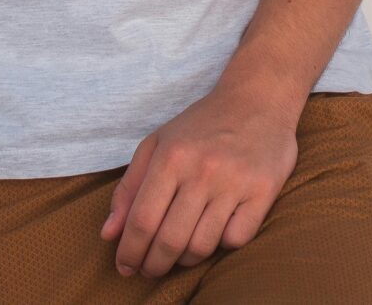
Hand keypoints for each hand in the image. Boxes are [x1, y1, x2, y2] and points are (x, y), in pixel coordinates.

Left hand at [99, 85, 298, 279]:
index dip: (129, 250)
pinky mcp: (263, 193)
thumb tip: (108, 233)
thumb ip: (130, 188)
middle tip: (148, 270)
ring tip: (177, 254)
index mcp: (170, 156)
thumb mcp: (157, 144)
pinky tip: (214, 233)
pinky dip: (221, 245)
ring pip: (202, 246)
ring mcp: (234, 183)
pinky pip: (236, 240)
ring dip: (184, 260)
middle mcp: (201, 170)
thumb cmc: (200, 126)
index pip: (142, 218)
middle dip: (153, 264)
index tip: (124, 267)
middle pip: (170, 239)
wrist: (257, 100)